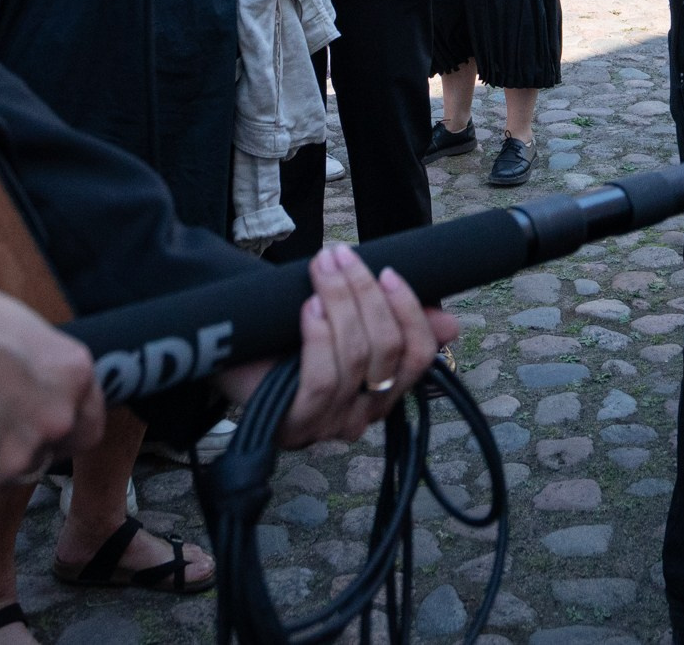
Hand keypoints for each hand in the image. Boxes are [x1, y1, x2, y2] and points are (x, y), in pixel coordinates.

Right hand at [0, 266, 103, 511]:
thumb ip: (17, 344)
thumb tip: (6, 352)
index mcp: (68, 371)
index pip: (87, 417)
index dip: (60, 420)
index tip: (34, 415)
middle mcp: (51, 421)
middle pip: (46, 450)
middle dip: (19, 444)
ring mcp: (9, 460)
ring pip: (0, 473)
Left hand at [221, 246, 458, 447]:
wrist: (232, 353)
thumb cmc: (292, 335)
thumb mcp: (349, 320)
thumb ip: (397, 322)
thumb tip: (451, 326)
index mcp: (386, 389)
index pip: (418, 354)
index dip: (409, 310)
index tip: (387, 270)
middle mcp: (365, 414)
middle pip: (386, 350)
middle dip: (365, 294)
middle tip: (340, 256)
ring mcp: (332, 424)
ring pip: (354, 359)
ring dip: (338, 302)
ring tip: (321, 268)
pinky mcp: (298, 426)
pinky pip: (321, 380)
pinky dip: (318, 337)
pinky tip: (308, 308)